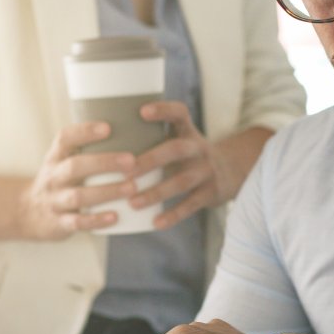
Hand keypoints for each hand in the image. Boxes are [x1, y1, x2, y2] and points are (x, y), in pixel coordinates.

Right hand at [18, 121, 138, 239]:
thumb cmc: (59, 181)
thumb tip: (127, 129)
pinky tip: (115, 216)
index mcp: (55, 157)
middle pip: (75, 166)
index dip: (85, 132)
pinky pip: (77, 222)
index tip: (108, 127)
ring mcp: (55, 201)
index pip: (64, 138)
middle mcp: (53, 177)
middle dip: (104, 163)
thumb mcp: (62, 160)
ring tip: (132, 187)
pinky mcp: (59, 223)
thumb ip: (86, 148)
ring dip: (107, 191)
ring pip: (78, 196)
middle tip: (131, 161)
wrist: (28, 212)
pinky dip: (96, 220)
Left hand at [128, 102, 242, 229]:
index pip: (179, 113)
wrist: (231, 172)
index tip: (142, 111)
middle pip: (176, 149)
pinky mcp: (210, 193)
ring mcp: (206, 171)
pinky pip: (191, 205)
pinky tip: (155, 223)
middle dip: (150, 160)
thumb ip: (151, 138)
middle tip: (125, 171)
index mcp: (187, 132)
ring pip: (182, 181)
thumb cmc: (188, 156)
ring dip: (156, 192)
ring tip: (133, 202)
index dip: (163, 110)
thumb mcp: (179, 139)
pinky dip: (173, 215)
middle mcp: (198, 148)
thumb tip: (102, 140)